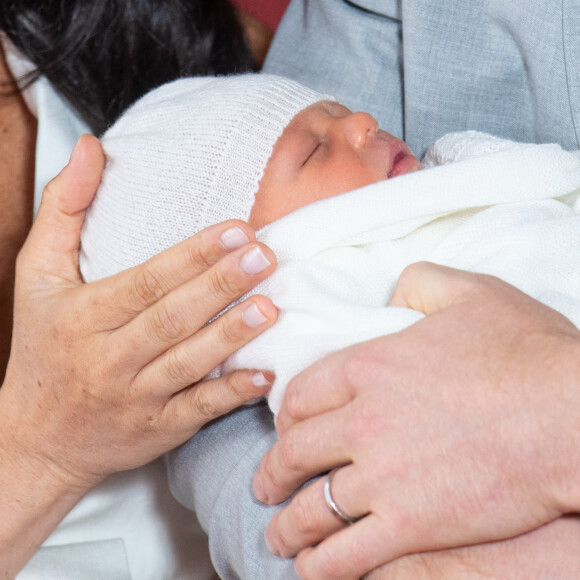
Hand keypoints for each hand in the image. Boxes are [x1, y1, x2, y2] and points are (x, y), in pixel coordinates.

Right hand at [0, 135, 277, 573]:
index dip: (191, 256)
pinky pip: (197, 410)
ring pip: (187, 364)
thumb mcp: (36, 275)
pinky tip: (264, 373)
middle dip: (220, 286)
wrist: (37, 440)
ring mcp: (136, 398)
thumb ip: (64, 208)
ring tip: (270, 307)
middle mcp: (109, 358)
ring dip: (230, 336)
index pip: (144, 281)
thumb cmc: (43, 348)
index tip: (235, 229)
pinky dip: (231, 393)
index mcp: (83, 316)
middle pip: (171, 318)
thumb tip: (92, 147)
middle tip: (264, 256)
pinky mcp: (158, 429)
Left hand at [253, 262, 579, 578]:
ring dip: (288, 525)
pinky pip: (348, 555)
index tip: (285, 430)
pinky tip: (312, 568)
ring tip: (280, 535)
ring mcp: (383, 476)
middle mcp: (362, 421)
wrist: (572, 412)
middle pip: (294, 452)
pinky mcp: (411, 524)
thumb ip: (417, 284)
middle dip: (273, 472)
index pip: (300, 395)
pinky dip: (321, 565)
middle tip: (266, 485)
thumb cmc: (525, 350)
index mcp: (368, 365)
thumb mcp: (468, 292)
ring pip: (313, 508)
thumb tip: (392, 295)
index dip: (285, 416)